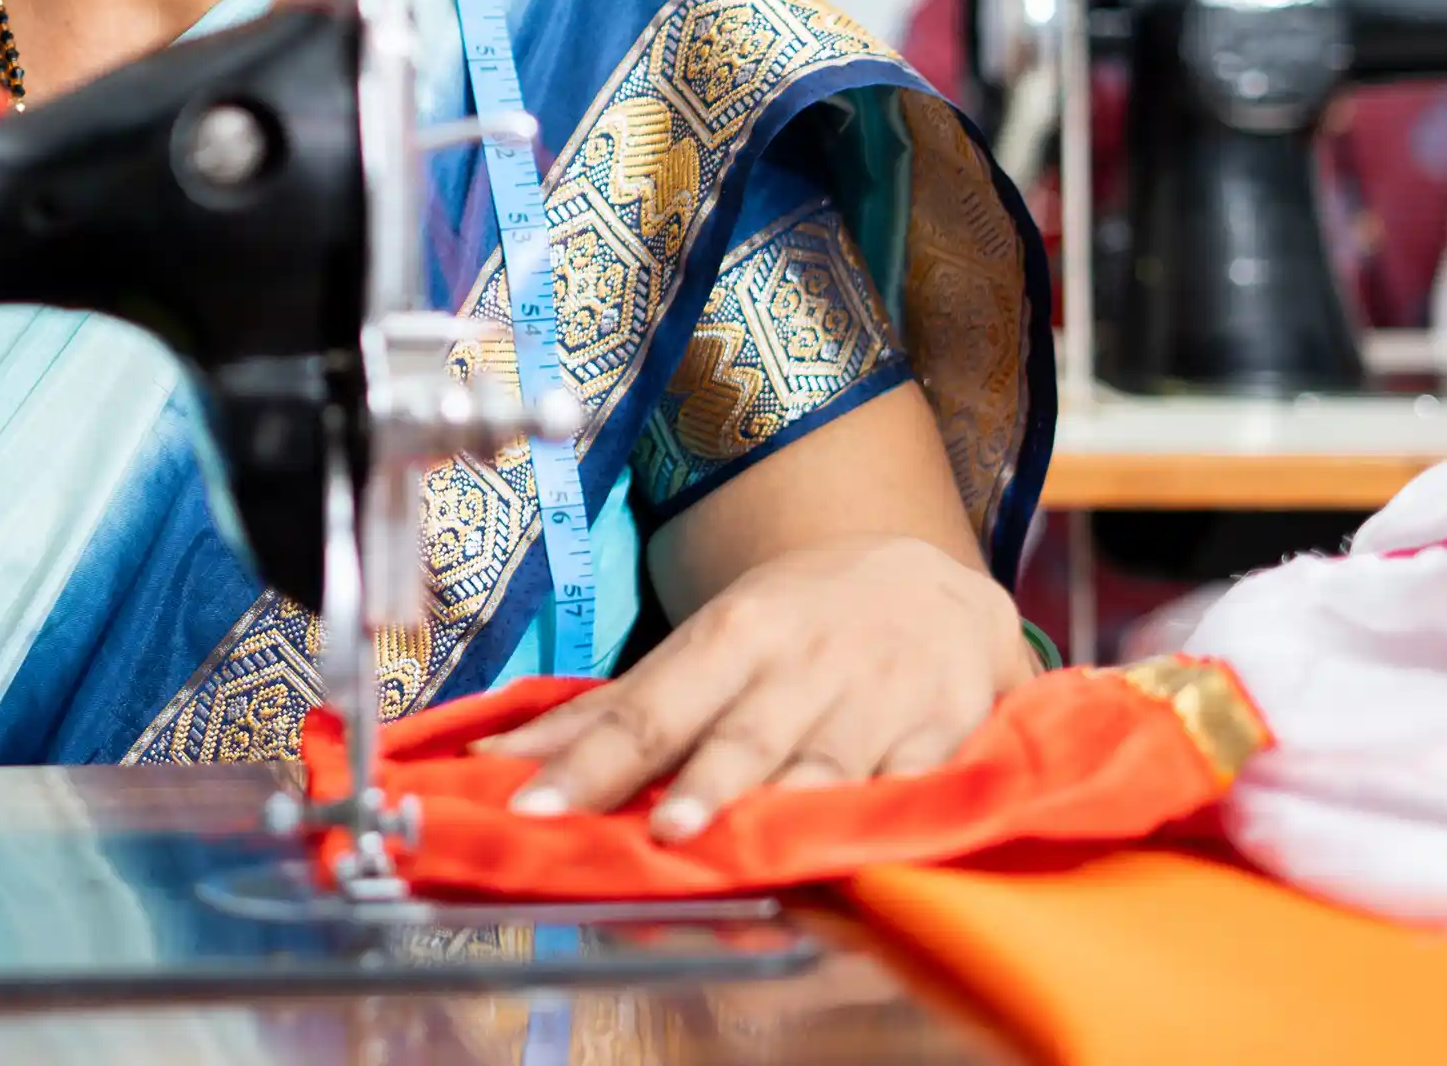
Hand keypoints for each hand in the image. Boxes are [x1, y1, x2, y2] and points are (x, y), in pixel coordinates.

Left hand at [498, 533, 1037, 829]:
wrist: (937, 587)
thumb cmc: (799, 625)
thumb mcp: (710, 643)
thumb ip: (614, 714)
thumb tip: (498, 763)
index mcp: (734, 636)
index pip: (649, 709)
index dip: (591, 763)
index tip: (531, 807)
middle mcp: (803, 668)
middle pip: (741, 737)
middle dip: (703, 784)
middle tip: (659, 833)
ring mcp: (881, 704)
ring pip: (828, 770)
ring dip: (788, 811)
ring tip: (750, 855)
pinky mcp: (948, 739)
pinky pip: (914, 792)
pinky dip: (888, 822)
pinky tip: (863, 858)